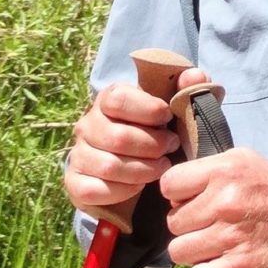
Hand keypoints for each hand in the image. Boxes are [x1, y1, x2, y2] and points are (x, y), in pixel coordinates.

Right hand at [64, 65, 209, 214]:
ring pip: (108, 166)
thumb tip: (193, 77)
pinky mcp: (74, 182)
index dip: (148, 109)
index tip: (168, 117)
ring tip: (162, 166)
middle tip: (171, 147)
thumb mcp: (175, 104)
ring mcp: (78, 154)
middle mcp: (87, 124)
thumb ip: (189, 87)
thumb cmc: (156, 126)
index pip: (119, 99)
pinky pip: (94, 190)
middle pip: (118, 137)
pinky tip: (140, 185)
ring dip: (142, 170)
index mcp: (107, 98)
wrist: (134, 160)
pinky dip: (122, 191)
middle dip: (153, 145)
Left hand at [161, 147, 267, 267]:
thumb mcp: (248, 163)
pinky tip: (221, 266)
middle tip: (211, 227)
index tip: (193, 204)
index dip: (178, 197)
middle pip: (173, 222)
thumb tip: (178, 190)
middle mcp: (225, 199)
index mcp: (225, 169)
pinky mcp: (237, 266)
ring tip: (216, 247)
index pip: (169, 184)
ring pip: (179, 251)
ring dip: (195, 254)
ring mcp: (230, 234)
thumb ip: (212, 171)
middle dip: (189, 227)